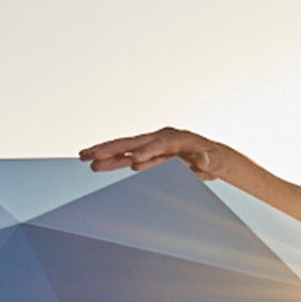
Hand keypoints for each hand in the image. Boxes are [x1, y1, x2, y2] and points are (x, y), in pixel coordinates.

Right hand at [77, 128, 230, 178]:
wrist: (211, 158)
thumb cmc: (214, 159)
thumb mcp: (216, 162)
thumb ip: (210, 161)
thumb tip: (204, 159)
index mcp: (178, 138)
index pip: (160, 144)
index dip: (148, 152)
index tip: (134, 162)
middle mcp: (161, 138)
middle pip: (134, 142)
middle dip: (114, 149)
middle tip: (93, 155)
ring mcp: (152, 145)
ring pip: (125, 148)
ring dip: (105, 153)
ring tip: (85, 157)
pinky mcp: (148, 154)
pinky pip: (126, 156)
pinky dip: (111, 160)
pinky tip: (95, 163)